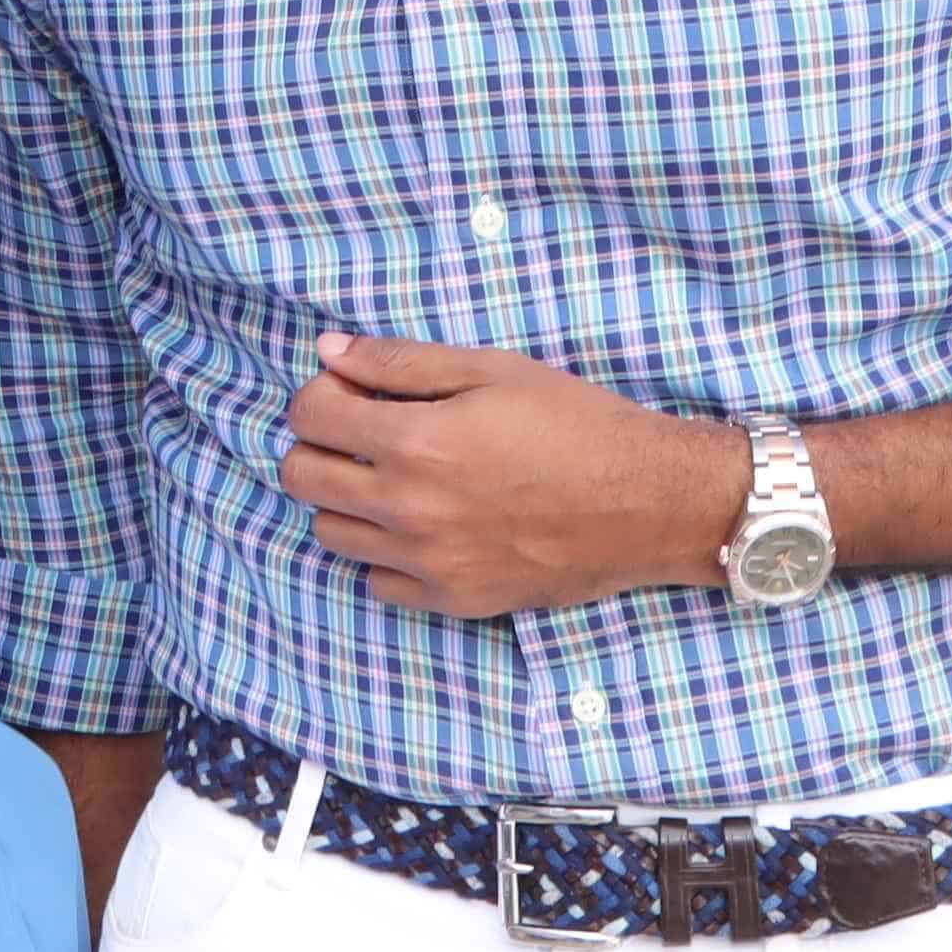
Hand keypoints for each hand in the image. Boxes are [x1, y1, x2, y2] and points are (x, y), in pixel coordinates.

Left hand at [279, 333, 739, 617]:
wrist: (649, 502)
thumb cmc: (576, 424)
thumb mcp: (491, 369)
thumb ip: (399, 361)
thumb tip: (329, 352)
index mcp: (416, 441)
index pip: (308, 416)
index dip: (321, 393)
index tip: (350, 390)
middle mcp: (410, 508)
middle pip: (302, 477)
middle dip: (318, 444)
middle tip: (360, 432)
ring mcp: (429, 561)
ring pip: (329, 532)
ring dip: (345, 498)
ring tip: (390, 478)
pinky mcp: (454, 599)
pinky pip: (377, 581)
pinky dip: (384, 553)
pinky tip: (420, 526)